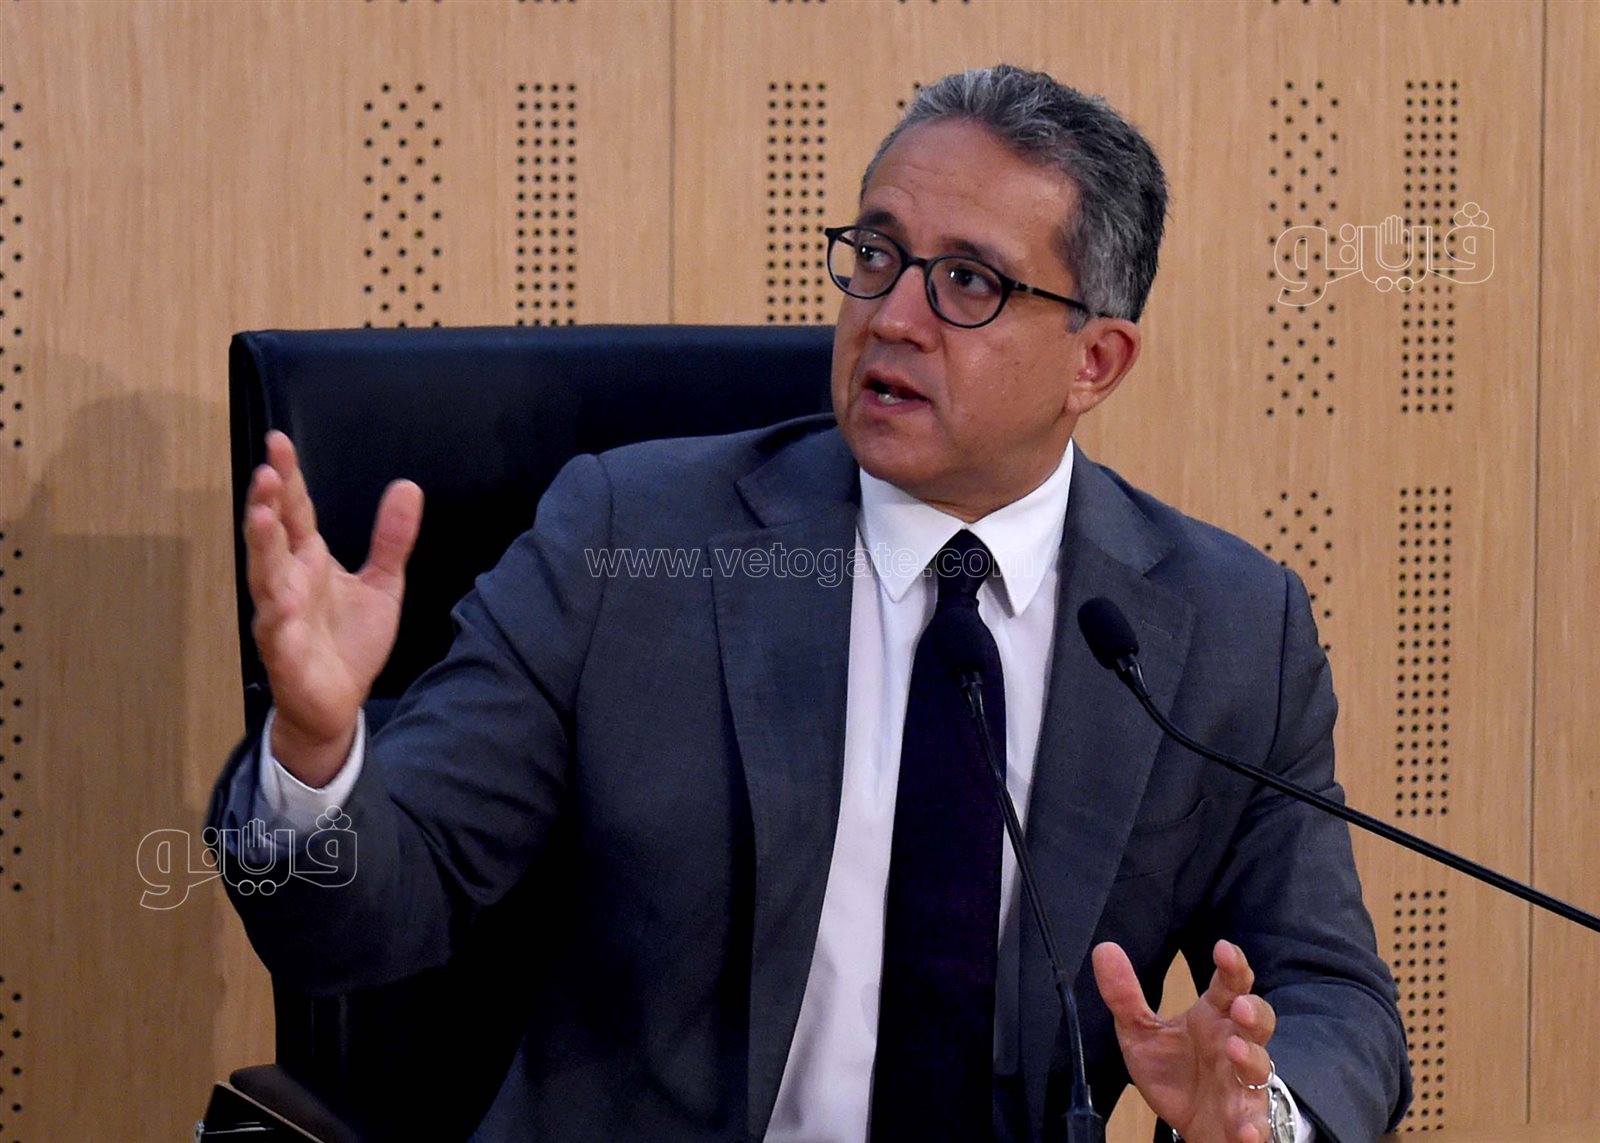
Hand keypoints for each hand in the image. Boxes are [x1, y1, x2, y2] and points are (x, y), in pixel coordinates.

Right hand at [244, 430, 422, 785]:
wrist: (338, 703)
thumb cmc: (348, 641)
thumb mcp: (382, 584)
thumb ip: (392, 539)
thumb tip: (408, 486)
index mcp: (308, 560)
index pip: (295, 511)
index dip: (287, 478)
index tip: (279, 441)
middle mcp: (287, 582)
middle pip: (272, 536)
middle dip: (266, 503)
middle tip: (267, 470)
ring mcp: (281, 617)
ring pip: (265, 577)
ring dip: (260, 547)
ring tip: (259, 516)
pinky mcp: (284, 654)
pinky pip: (278, 632)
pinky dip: (277, 617)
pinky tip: (278, 603)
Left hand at [1092, 939, 1276, 1142]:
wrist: (1187, 1124)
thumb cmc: (1173, 1072)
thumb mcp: (1140, 1033)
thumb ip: (1124, 995)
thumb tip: (1104, 949)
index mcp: (1213, 1017)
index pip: (1229, 984)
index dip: (1232, 965)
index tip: (1223, 949)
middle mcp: (1234, 1044)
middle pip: (1257, 1020)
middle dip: (1254, 1010)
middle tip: (1239, 1006)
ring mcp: (1243, 1083)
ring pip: (1259, 1066)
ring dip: (1251, 1058)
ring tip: (1234, 1051)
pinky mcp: (1245, 1120)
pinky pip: (1255, 1122)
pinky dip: (1253, 1126)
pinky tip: (1247, 1129)